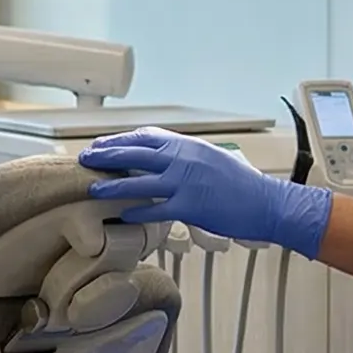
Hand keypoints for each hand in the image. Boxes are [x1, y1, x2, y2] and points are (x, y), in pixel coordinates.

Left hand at [79, 128, 333, 257]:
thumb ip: (185, 157)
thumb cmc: (240, 184)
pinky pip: (156, 209)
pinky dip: (137, 212)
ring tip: (93, 188)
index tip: (102, 144)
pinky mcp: (191, 206)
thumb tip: (161, 159)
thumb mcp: (210, 159)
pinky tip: (123, 216)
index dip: (121, 140)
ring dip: (113, 184)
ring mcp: (186, 182)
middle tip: (85, 158)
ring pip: (140, 181)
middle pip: (136, 153)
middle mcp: (184, 159)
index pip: (147, 137)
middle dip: (107, 155)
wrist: (266, 202)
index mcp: (188, 146)